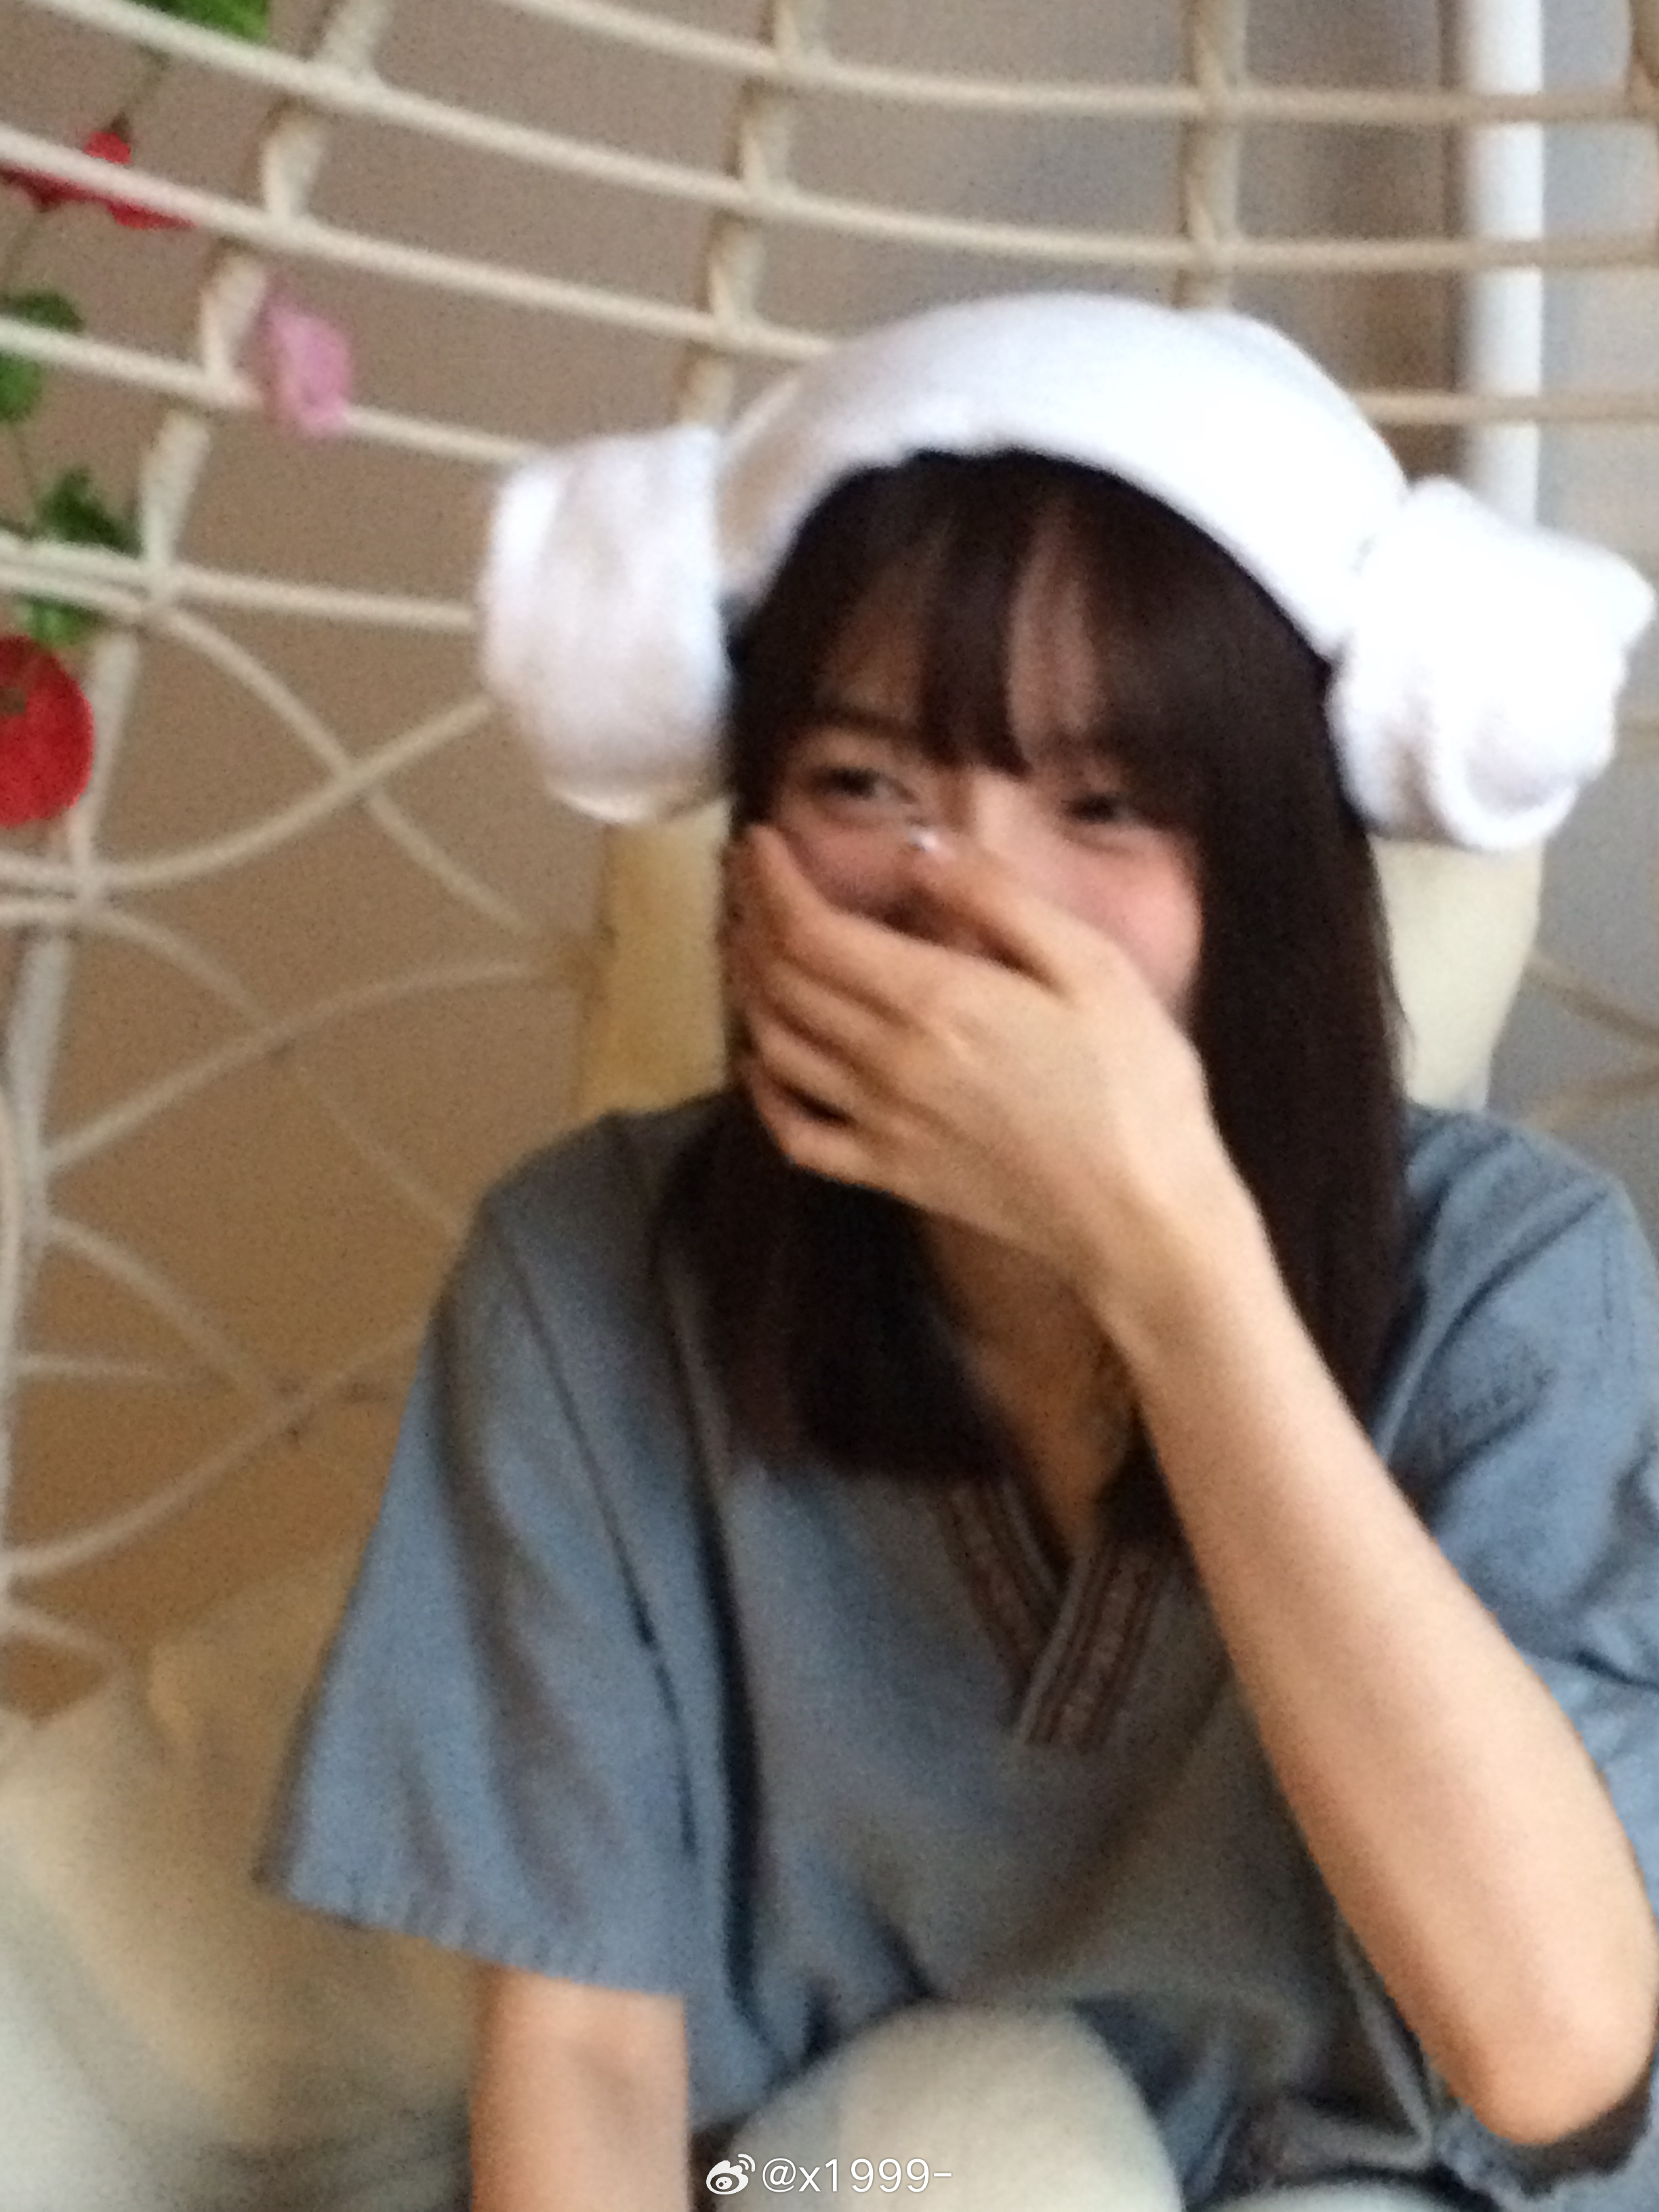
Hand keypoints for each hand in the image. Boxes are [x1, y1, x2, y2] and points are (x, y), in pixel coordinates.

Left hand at [725, 825, 1243, 1314]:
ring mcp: (882, 1125)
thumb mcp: (1091, 964)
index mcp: (937, 1000)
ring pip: (775, 1045)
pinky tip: (760, 1059)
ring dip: (748, 988)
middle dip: (750, 919)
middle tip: (746, 880)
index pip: (811, 929)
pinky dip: (762, 1090)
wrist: (1143, 1216)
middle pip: (780, 980)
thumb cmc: (1135, 1086)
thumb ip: (998, 899)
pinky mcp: (890, 1175)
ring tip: (748, 945)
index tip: (758, 841)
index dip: (770, 881)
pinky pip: (796, 1133)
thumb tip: (918, 848)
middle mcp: (890, 1062)